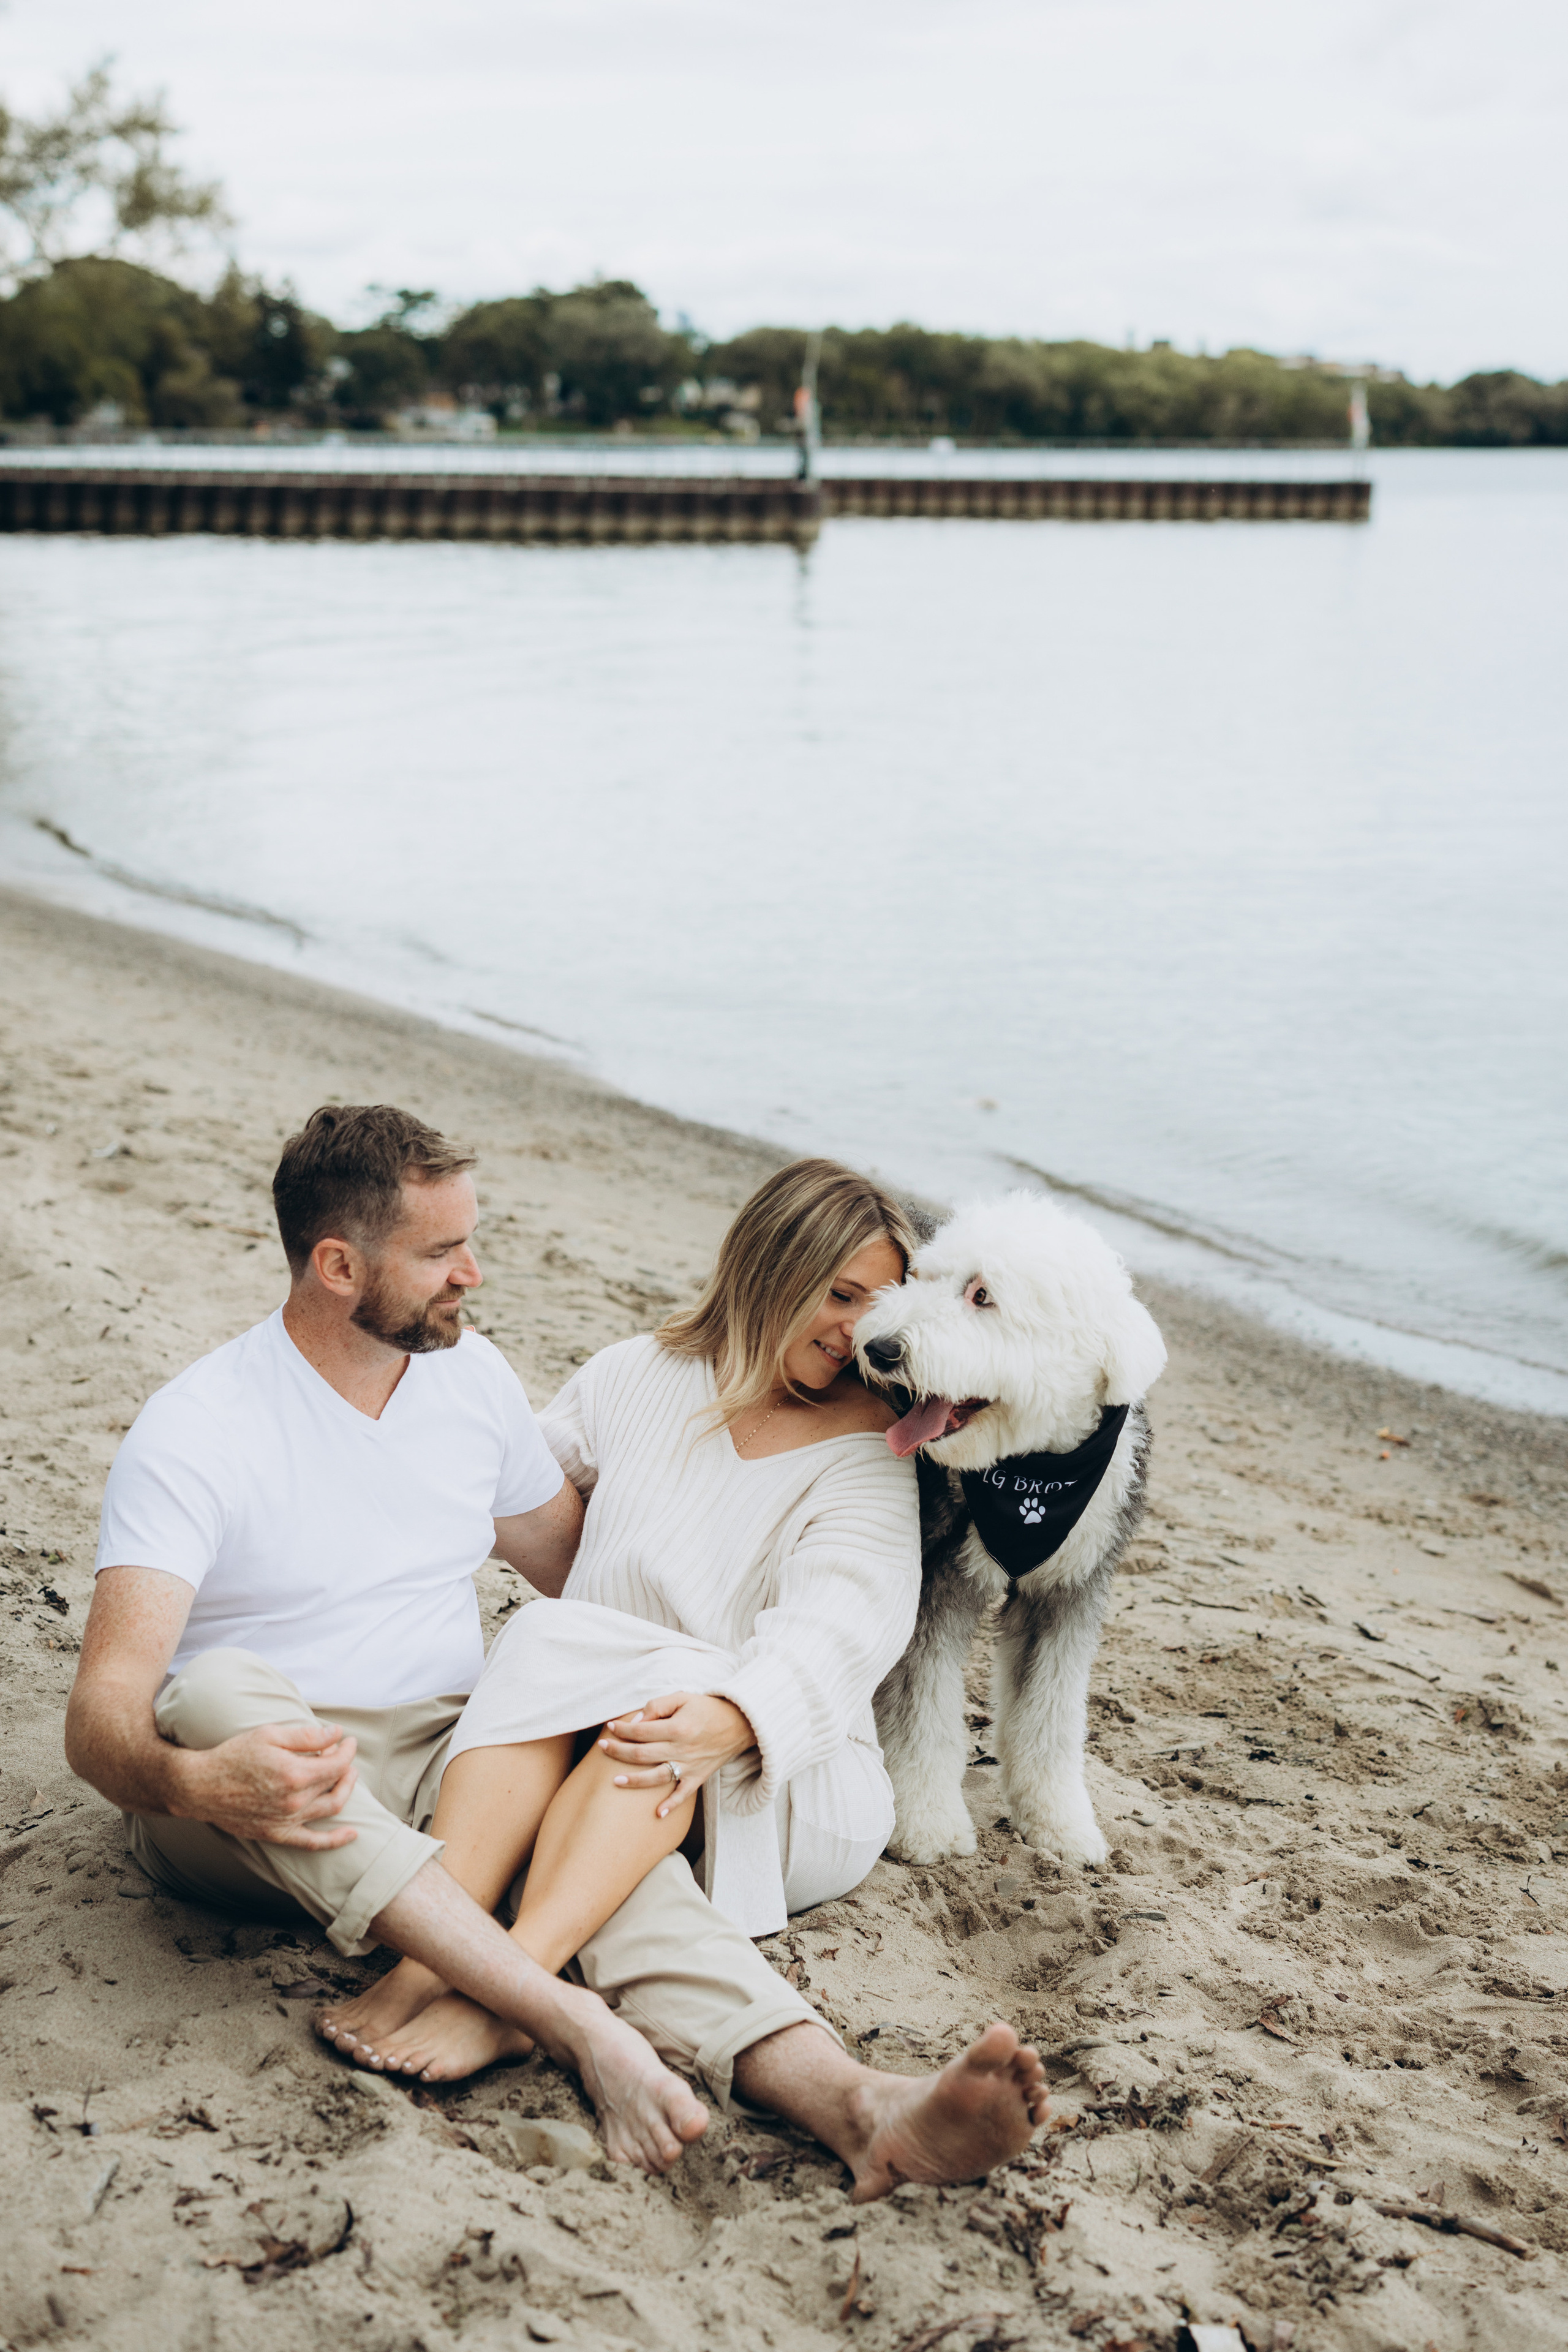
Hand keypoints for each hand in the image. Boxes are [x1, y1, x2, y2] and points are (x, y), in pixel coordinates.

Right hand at [174, 1720, 360, 1848]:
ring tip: (347, 1776)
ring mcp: (287, 1821)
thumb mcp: (269, 1734)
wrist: (201, 1787)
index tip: (348, 1740)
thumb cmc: (233, 1756)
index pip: (338, 1763)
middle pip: (336, 1783)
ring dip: (345, 1791)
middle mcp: (294, 1800)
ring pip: (331, 1808)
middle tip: (342, 1754)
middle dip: (345, 1765)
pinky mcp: (277, 1834)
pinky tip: (352, 1834)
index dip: (348, 1750)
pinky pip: (313, 1842)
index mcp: (295, 1773)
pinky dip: (335, 1840)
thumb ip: (307, 1735)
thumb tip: (338, 1734)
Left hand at [598, 1692, 755, 1818]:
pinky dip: (671, 1805)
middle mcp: (682, 1749)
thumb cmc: (707, 1708)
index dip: (623, 1729)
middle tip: (602, 1748)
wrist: (739, 1723)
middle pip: (643, 1754)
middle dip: (619, 1751)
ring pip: (657, 1777)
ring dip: (635, 1781)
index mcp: (677, 1727)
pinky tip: (657, 1814)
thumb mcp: (682, 1697)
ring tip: (615, 1781)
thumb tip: (637, 1722)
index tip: (610, 1727)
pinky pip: (683, 1794)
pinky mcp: (698, 1777)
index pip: (641, 1731)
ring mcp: (690, 1765)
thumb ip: (657, 1706)